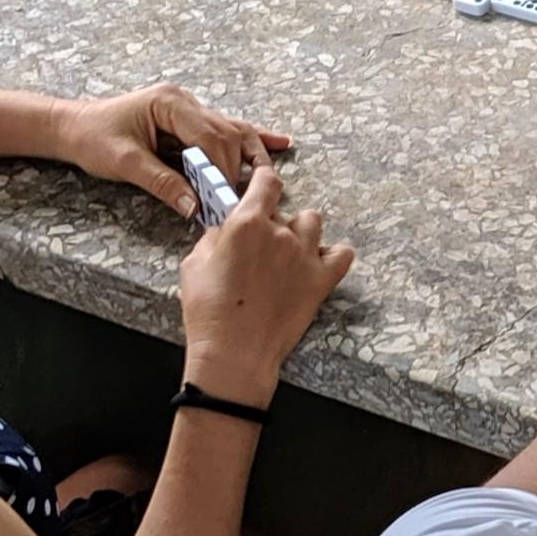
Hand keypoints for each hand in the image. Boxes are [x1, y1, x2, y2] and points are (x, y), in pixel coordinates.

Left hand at [53, 85, 291, 219]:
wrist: (74, 127)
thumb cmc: (93, 138)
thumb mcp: (124, 164)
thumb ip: (162, 183)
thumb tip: (194, 206)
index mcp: (169, 103)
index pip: (210, 136)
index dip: (222, 168)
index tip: (226, 197)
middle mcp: (184, 101)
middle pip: (226, 133)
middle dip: (236, 166)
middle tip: (239, 198)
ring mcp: (189, 108)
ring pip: (232, 129)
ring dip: (251, 153)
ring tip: (270, 175)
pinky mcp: (189, 120)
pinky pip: (225, 130)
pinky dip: (249, 140)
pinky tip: (277, 142)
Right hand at [176, 166, 356, 406]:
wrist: (234, 354)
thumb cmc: (209, 313)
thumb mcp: (193, 265)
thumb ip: (213, 238)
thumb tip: (224, 230)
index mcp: (247, 223)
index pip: (267, 182)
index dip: (264, 181)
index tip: (262, 185)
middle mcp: (280, 234)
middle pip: (285, 210)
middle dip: (272, 222)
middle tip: (258, 247)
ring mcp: (305, 256)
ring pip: (313, 223)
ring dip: (301, 232)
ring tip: (287, 253)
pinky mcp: (321, 281)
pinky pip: (342, 254)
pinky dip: (333, 255)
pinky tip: (316, 264)